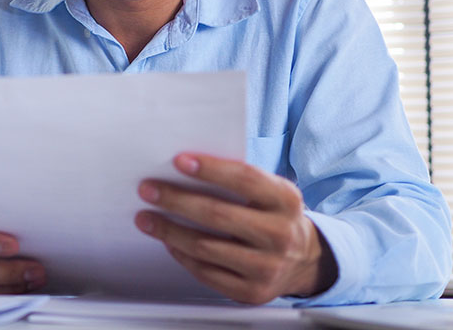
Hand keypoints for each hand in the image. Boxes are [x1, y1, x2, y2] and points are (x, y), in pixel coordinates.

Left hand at [135, 154, 336, 303]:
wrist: (304, 260)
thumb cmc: (275, 216)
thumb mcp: (270, 191)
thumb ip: (239, 180)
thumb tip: (185, 167)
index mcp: (286, 200)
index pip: (245, 179)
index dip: (210, 169)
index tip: (179, 161)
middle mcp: (280, 234)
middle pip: (218, 214)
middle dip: (176, 200)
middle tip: (148, 190)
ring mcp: (267, 266)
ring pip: (206, 247)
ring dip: (169, 230)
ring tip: (147, 218)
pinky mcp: (252, 291)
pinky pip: (207, 273)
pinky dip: (182, 255)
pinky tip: (169, 242)